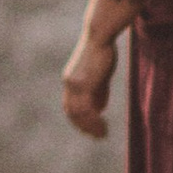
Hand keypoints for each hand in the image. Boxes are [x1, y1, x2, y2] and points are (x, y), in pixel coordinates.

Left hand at [63, 0, 131, 140]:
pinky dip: (94, 121)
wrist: (100, 36)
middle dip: (84, 127)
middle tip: (97, 137)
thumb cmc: (103, 51)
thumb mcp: (101, 75)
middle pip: (72, 112)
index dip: (79, 119)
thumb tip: (99, 108)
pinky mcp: (83, 85)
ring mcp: (74, 85)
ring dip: (90, 127)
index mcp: (71, 80)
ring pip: (79, 114)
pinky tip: (103, 127)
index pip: (71, 106)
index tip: (90, 129)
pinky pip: (86, 109)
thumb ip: (99, 91)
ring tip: (103, 135)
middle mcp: (69, 84)